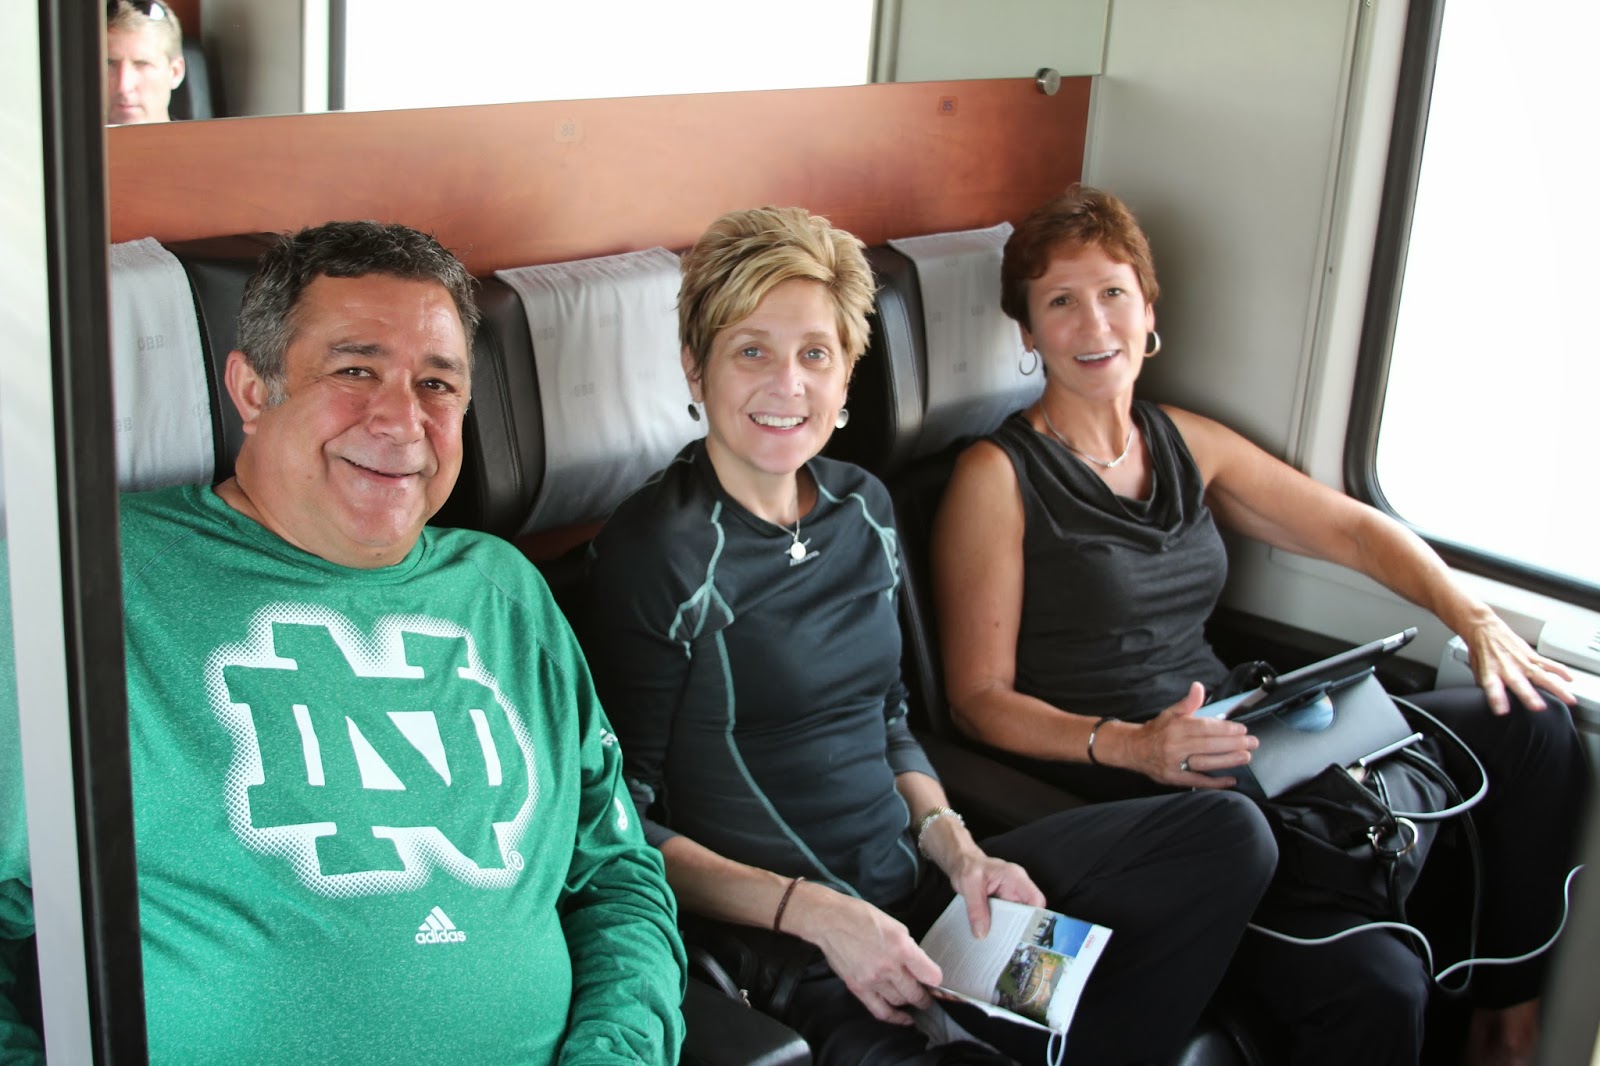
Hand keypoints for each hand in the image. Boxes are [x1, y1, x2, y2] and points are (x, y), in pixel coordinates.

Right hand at [788, 884, 942, 1024]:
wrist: (830, 921)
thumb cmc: (860, 917)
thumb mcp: (894, 924)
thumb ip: (909, 946)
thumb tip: (917, 963)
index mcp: (901, 947)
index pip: (931, 975)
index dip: (936, 980)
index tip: (935, 981)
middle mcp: (889, 966)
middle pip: (916, 993)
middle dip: (925, 996)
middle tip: (927, 995)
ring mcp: (873, 979)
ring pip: (900, 1001)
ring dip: (908, 1001)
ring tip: (912, 998)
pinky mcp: (859, 988)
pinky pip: (881, 1011)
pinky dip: (896, 1018)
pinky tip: (905, 1019)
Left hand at [944, 850, 1045, 938]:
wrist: (961, 864)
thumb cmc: (967, 866)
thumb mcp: (969, 883)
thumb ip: (976, 907)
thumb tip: (981, 932)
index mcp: (1015, 877)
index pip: (1036, 899)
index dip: (1035, 917)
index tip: (1027, 933)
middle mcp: (1016, 889)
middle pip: (1028, 913)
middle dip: (1020, 929)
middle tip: (1010, 946)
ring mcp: (1010, 898)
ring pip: (1016, 920)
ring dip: (1008, 931)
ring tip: (998, 945)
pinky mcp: (1002, 906)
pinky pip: (1005, 920)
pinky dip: (999, 929)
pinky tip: (990, 938)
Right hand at [1114, 682, 1257, 787]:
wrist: (1133, 749)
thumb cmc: (1156, 730)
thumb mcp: (1170, 713)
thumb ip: (1188, 702)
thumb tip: (1199, 686)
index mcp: (1175, 727)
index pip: (1204, 727)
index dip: (1224, 729)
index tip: (1242, 729)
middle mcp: (1175, 745)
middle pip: (1208, 745)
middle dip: (1233, 744)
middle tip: (1252, 743)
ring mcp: (1174, 763)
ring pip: (1205, 762)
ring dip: (1227, 761)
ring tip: (1246, 757)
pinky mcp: (1174, 778)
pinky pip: (1197, 781)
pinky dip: (1216, 782)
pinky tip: (1232, 779)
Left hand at [1462, 613, 1574, 713]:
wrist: (1484, 629)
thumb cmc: (1481, 652)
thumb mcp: (1477, 671)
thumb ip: (1486, 686)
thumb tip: (1493, 701)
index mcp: (1490, 672)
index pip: (1492, 688)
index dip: (1497, 700)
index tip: (1502, 712)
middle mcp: (1507, 667)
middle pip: (1519, 683)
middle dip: (1529, 695)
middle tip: (1538, 707)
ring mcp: (1521, 661)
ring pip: (1540, 675)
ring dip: (1554, 687)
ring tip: (1567, 699)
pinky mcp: (1530, 655)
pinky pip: (1547, 663)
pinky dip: (1559, 670)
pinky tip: (1569, 679)